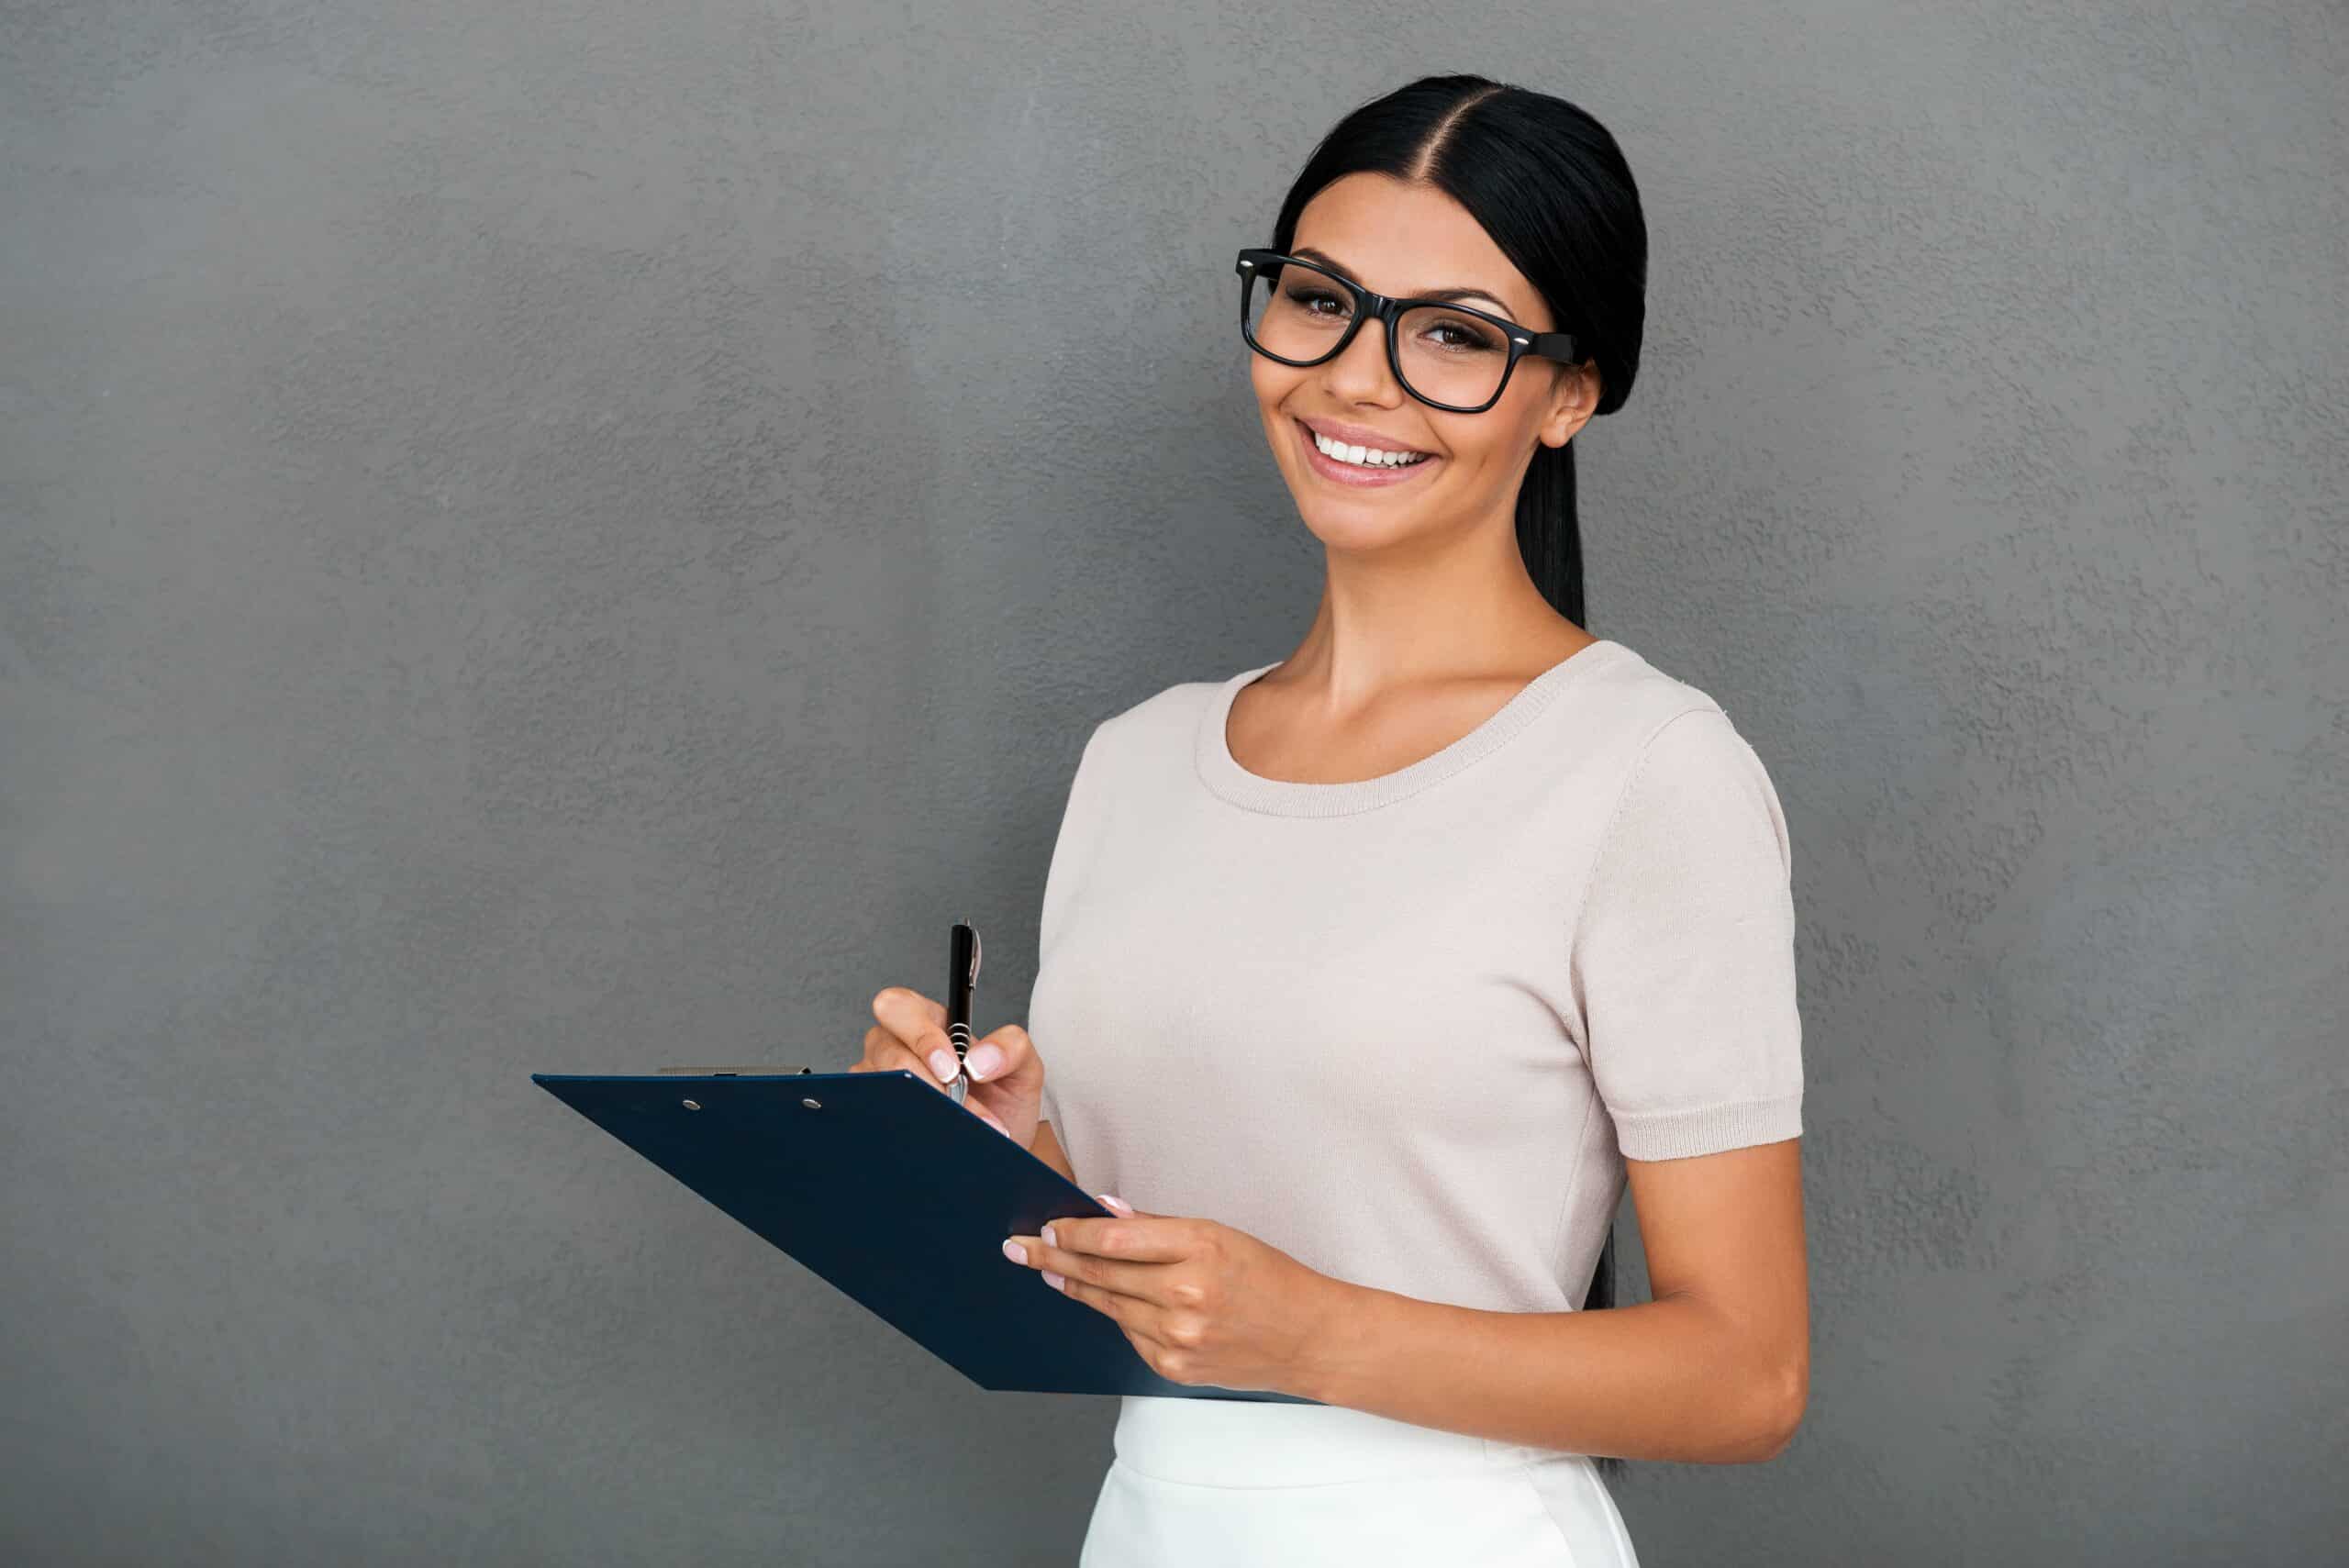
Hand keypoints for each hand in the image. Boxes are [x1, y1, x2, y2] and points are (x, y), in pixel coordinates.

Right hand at [851, 986, 1044, 1147]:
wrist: (999, 1150)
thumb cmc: (1003, 1103)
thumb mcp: (1023, 1069)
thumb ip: (1012, 1048)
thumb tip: (978, 1059)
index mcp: (930, 1021)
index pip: (901, 1005)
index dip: (921, 1035)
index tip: (952, 1069)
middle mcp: (897, 1046)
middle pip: (880, 1041)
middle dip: (917, 1071)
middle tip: (950, 1098)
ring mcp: (881, 1080)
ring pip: (878, 1081)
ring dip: (920, 1105)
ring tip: (958, 1127)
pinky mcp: (875, 1114)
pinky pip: (874, 1115)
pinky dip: (905, 1127)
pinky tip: (934, 1138)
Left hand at [1002, 1195, 1342, 1398]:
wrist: (1307, 1338)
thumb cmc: (1269, 1278)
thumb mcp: (1220, 1234)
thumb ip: (1158, 1227)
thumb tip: (1105, 1213)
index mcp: (1200, 1248)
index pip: (1114, 1240)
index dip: (1073, 1233)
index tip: (1048, 1226)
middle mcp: (1186, 1295)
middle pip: (1101, 1274)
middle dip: (1054, 1259)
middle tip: (1020, 1247)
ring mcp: (1178, 1336)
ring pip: (1109, 1306)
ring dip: (1074, 1287)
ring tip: (1048, 1271)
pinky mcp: (1174, 1367)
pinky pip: (1130, 1334)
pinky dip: (1117, 1314)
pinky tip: (1105, 1300)